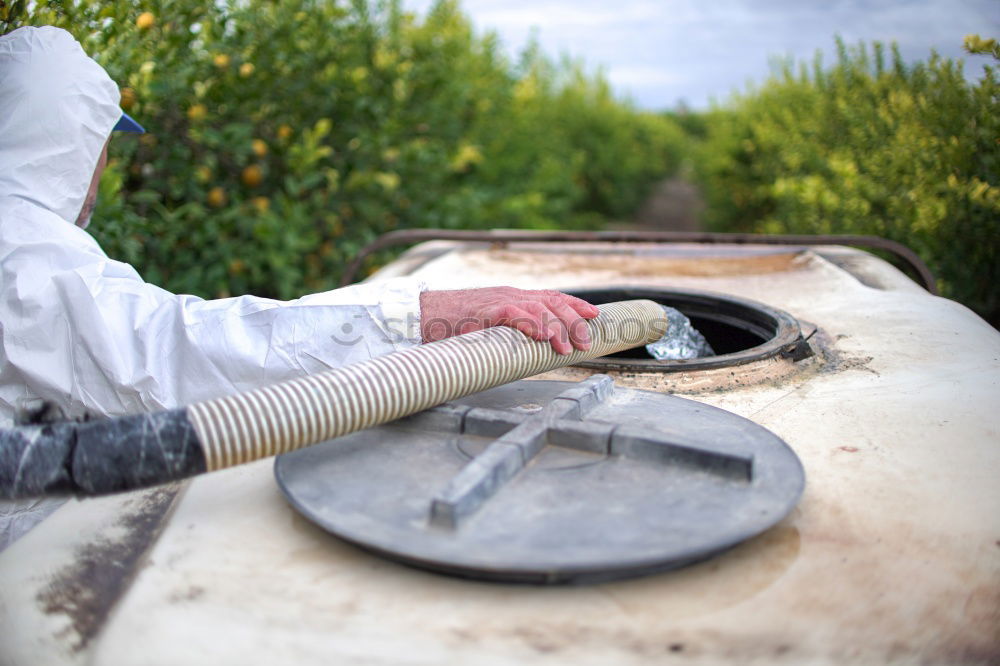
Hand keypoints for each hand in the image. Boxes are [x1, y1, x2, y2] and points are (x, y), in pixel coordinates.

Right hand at [419, 287, 600, 354]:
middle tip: (586, 341)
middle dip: (573, 319)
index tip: (595, 315)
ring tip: (566, 346)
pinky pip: (512, 313)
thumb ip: (508, 336)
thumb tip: (527, 355)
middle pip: (551, 301)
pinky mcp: (484, 311)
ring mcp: (497, 301)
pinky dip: (530, 323)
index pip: (551, 296)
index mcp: (512, 298)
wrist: (421, 315)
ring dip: (557, 326)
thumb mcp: (487, 328)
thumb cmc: (451, 327)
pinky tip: (543, 335)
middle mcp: (509, 295)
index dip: (574, 305)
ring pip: (538, 307)